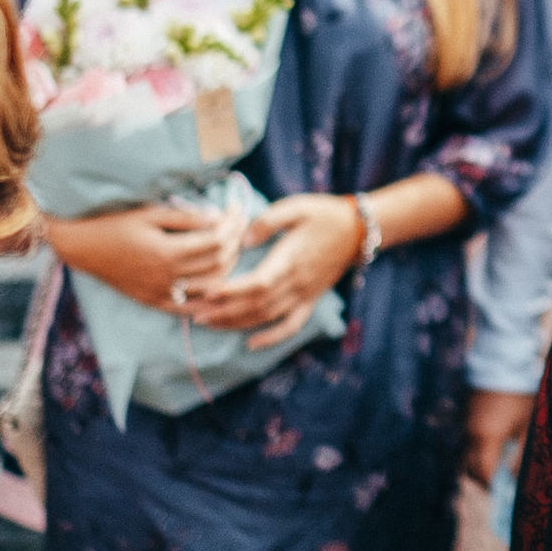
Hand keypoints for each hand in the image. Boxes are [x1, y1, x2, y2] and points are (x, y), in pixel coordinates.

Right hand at [46, 205, 245, 309]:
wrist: (83, 245)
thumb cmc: (115, 223)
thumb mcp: (151, 213)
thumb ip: (186, 217)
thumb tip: (218, 218)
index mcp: (167, 251)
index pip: (216, 241)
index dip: (233, 224)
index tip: (237, 209)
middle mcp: (166, 276)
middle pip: (218, 263)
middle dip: (236, 242)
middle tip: (240, 226)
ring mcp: (160, 292)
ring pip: (210, 287)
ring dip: (229, 268)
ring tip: (233, 248)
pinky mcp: (152, 302)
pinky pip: (188, 309)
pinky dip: (208, 300)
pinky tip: (219, 287)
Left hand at [188, 192, 362, 348]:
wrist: (358, 229)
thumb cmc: (323, 214)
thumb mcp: (296, 206)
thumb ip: (268, 221)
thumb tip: (243, 239)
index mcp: (290, 260)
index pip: (256, 283)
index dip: (230, 290)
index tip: (205, 292)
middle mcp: (296, 283)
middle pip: (256, 305)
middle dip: (223, 311)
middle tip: (193, 313)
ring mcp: (304, 294)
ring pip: (267, 317)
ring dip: (236, 324)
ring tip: (208, 324)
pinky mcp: (310, 300)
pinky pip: (291, 326)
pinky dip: (271, 338)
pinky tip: (251, 344)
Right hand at [466, 389, 534, 486]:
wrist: (502, 364)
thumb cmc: (520, 395)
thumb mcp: (526, 426)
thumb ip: (521, 455)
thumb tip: (516, 478)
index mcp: (487, 438)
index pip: (481, 472)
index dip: (488, 485)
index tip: (497, 491)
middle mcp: (471, 434)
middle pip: (469, 467)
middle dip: (480, 478)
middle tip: (494, 483)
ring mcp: (466, 424)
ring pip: (465, 454)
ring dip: (475, 464)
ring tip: (492, 467)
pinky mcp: (465, 415)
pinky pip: (466, 440)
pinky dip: (473, 450)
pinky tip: (488, 448)